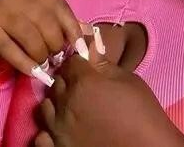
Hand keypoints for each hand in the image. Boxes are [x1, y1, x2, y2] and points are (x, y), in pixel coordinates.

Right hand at [0, 0, 84, 78]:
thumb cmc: (20, 27)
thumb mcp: (43, 19)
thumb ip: (64, 24)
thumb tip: (89, 35)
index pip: (59, 6)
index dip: (72, 29)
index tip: (79, 48)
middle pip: (45, 20)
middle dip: (56, 43)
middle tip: (58, 58)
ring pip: (30, 34)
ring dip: (41, 54)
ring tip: (45, 64)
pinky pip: (10, 49)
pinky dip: (25, 63)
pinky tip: (34, 72)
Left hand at [34, 45, 183, 146]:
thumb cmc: (141, 112)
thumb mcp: (128, 80)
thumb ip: (103, 64)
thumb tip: (90, 47)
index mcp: (83, 82)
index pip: (70, 61)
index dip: (79, 62)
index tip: (87, 66)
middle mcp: (65, 103)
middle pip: (57, 82)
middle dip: (68, 80)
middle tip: (84, 86)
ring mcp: (59, 129)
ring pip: (46, 106)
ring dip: (58, 102)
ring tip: (74, 107)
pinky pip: (41, 137)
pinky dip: (48, 130)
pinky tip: (63, 128)